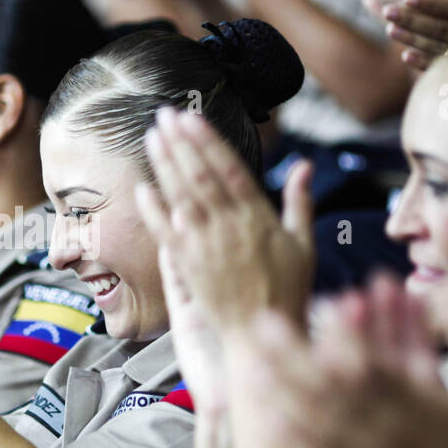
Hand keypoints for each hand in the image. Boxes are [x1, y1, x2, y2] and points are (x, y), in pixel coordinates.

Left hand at [136, 106, 314, 332]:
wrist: (261, 333)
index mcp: (258, 217)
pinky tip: (141, 188)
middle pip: (199, 176)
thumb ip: (300, 201)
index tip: (193, 117)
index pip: (229, 169)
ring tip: (153, 137)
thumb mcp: (304, 244)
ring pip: (180, 197)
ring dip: (165, 165)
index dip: (208, 141)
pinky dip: (153, 210)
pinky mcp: (188, 267)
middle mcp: (229, 228)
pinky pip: (165, 233)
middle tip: (164, 114)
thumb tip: (306, 164)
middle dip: (181, 143)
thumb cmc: (287, 290)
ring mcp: (206, 247)